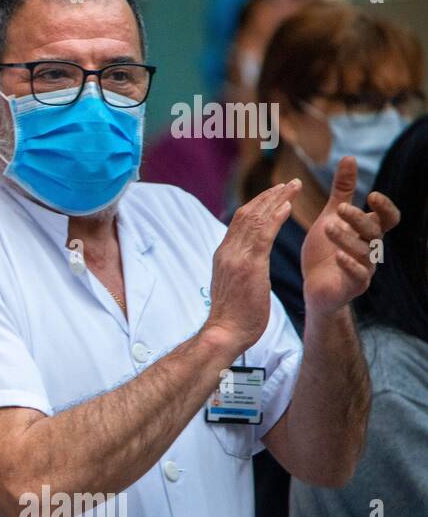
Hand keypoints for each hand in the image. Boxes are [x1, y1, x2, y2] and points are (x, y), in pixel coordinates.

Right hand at [202, 179, 299, 355]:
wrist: (225, 332)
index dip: (258, 205)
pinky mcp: (250, 265)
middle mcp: (227, 250)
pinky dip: (276, 217)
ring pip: (256, 218)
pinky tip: (288, 206)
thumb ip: (239, 269)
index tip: (275, 194)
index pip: (239, 221)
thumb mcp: (234, 285)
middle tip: (288, 183)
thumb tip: (247, 265)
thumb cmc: (233, 316)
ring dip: (276, 199)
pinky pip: (264, 234)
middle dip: (269, 195)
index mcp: (224, 255)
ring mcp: (237, 257)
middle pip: (247, 213)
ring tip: (292, 187)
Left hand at [301, 156, 400, 317]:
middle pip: (375, 232)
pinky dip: (349, 265)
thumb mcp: (332, 216)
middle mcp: (370, 249)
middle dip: (359, 219)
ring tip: (327, 228)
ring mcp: (364, 269)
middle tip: (340, 209)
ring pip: (364, 252)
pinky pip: (358, 276)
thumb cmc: (325, 251)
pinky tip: (338, 256)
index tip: (373, 195)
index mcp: (367, 233)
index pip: (388, 218)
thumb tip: (349, 157)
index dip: (385, 208)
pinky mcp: (353, 286)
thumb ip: (343, 191)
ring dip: (347, 239)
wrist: (314, 288)